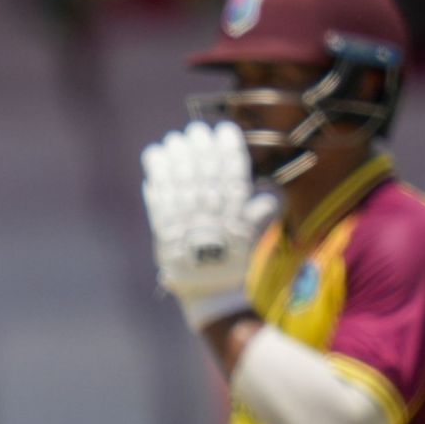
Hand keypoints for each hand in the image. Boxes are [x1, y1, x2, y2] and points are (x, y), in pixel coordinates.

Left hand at [141, 121, 278, 330]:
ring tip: (175, 139)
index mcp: (236, 214)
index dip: (229, 148)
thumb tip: (269, 194)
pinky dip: (156, 173)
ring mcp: (186, 221)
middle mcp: (211, 215)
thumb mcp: (250, 238)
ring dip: (177, 154)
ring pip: (182, 178)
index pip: (235, 172)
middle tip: (197, 130)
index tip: (224, 130)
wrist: (209, 294)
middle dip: (201, 145)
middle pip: (206, 170)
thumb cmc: (232, 263)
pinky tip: (154, 154)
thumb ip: (257, 214)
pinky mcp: (164, 229)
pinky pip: (158, 194)